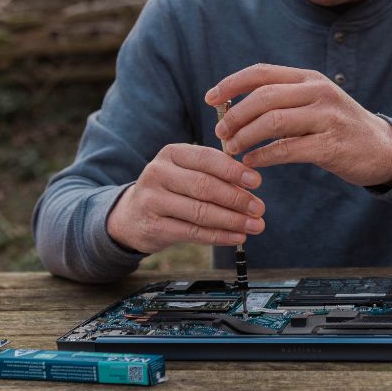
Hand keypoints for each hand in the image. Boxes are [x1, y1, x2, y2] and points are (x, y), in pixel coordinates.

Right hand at [106, 143, 264, 252]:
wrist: (132, 216)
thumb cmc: (170, 190)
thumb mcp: (186, 172)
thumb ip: (214, 174)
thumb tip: (251, 186)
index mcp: (171, 153)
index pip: (207, 158)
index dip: (233, 171)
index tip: (256, 182)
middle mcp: (158, 173)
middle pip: (204, 186)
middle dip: (236, 198)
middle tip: (259, 208)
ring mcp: (153, 200)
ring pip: (200, 211)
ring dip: (232, 220)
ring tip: (255, 225)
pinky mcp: (153, 226)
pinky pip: (192, 232)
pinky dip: (219, 236)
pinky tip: (237, 236)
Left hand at [205, 64, 391, 186]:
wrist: (381, 148)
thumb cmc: (337, 126)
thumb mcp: (313, 102)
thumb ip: (281, 99)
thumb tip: (232, 105)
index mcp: (308, 78)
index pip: (261, 72)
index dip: (231, 84)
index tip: (210, 99)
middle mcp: (318, 92)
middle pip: (263, 97)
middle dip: (235, 115)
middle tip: (220, 132)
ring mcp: (326, 117)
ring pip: (273, 122)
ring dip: (246, 136)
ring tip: (231, 149)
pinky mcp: (330, 145)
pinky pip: (287, 149)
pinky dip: (264, 156)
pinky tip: (251, 163)